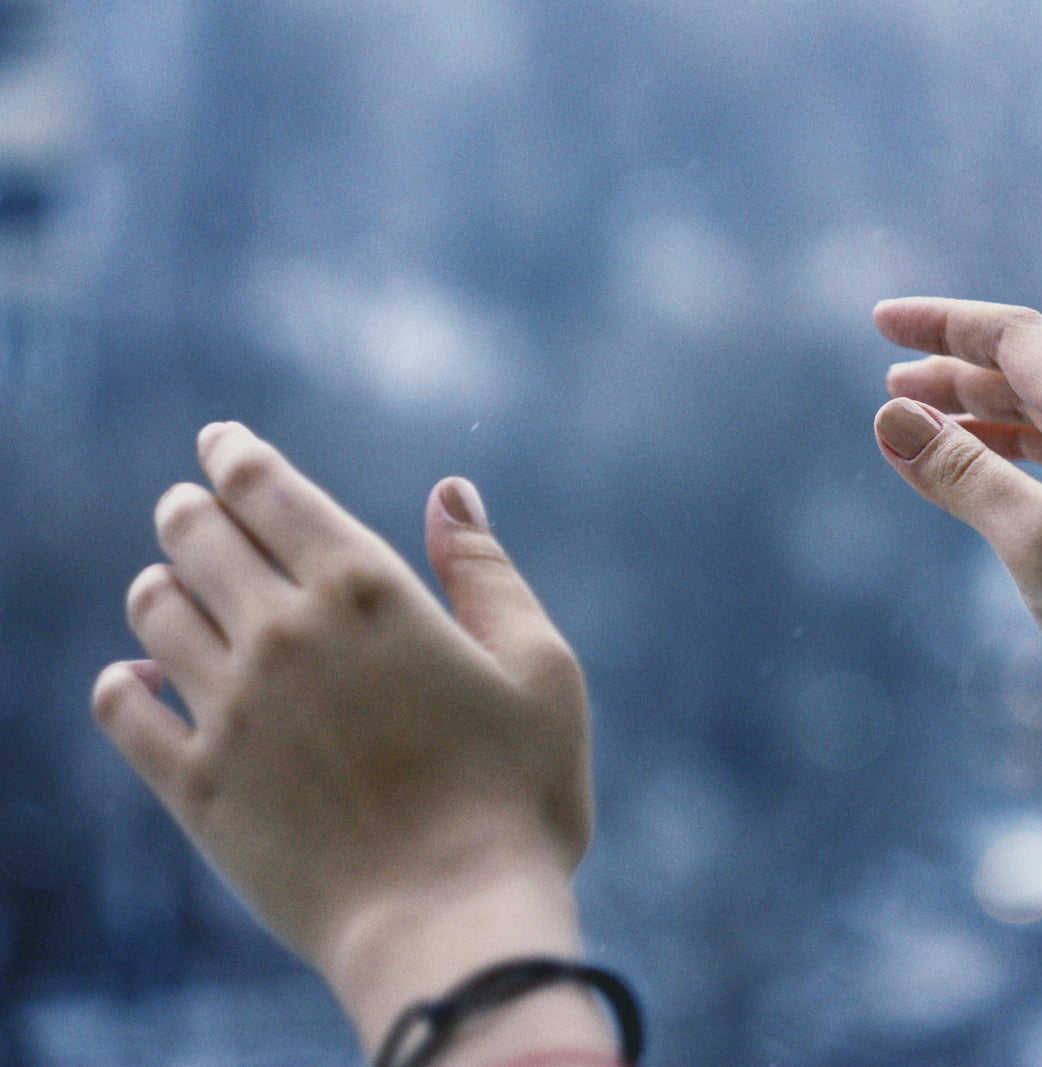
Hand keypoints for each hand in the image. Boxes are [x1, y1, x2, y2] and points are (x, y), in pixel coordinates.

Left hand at [92, 423, 606, 1055]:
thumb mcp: (540, 669)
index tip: (221, 444)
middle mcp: (283, 634)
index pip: (268, 490)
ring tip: (174, 587)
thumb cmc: (518, 795)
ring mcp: (229, 710)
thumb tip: (451, 492)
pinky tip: (139, 680)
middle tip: (193, 506)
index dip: (235, 455)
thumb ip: (488, 573)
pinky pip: (122, 709)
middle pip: (196, 536)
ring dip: (161, 585)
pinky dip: (123, 682)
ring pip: (154, 611)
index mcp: (367, 591)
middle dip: (191, 509)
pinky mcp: (196, 786)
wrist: (452, 922)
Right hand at [872, 298, 1041, 770]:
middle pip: (1036, 378)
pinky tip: (1011, 496)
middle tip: (891, 386)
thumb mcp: (1037, 543)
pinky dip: (1025, 468)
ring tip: (933, 434)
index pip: (1013, 339)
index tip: (881, 322)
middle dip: (958, 374)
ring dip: (990, 422)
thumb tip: (892, 417)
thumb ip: (964, 475)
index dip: (943, 325)